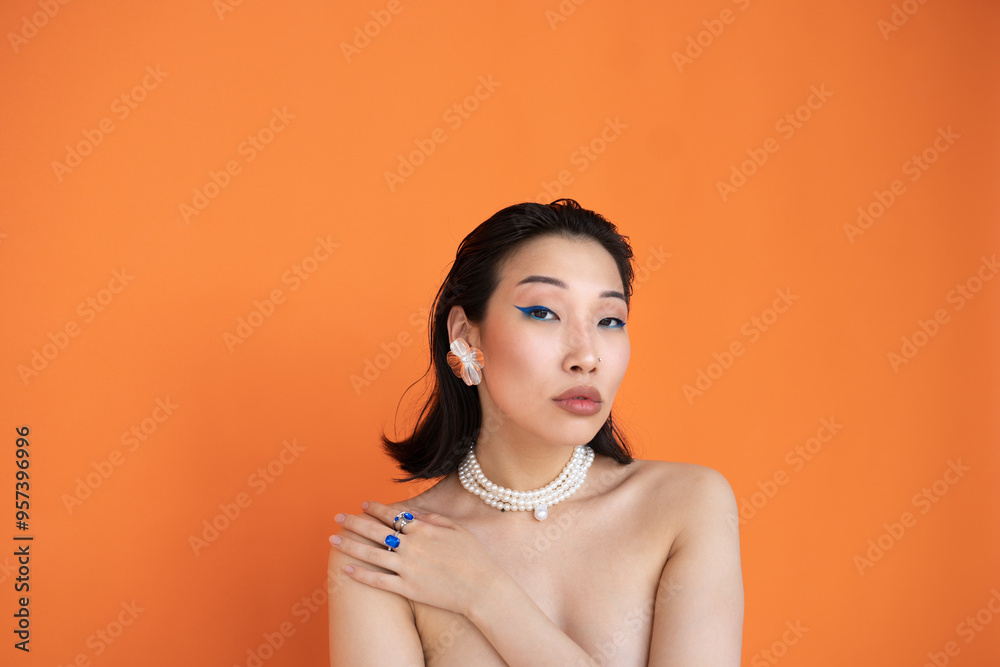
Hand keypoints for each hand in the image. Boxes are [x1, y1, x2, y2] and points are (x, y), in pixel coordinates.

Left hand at [330, 500, 504, 617]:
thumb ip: (432, 519)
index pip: (392, 514)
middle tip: (337, 517)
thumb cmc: (473, 557)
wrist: (482, 588)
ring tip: (333, 540)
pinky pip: (378, 580)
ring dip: (350, 545)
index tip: (362, 505)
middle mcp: (411, 546)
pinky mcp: (407, 588)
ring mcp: (407, 568)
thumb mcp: (455, 529)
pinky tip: (346, 569)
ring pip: (371, 554)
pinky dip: (360, 574)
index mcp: (423, 529)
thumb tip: (412, 513)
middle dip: (354, 522)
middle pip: (374, 531)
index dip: (375, 508)